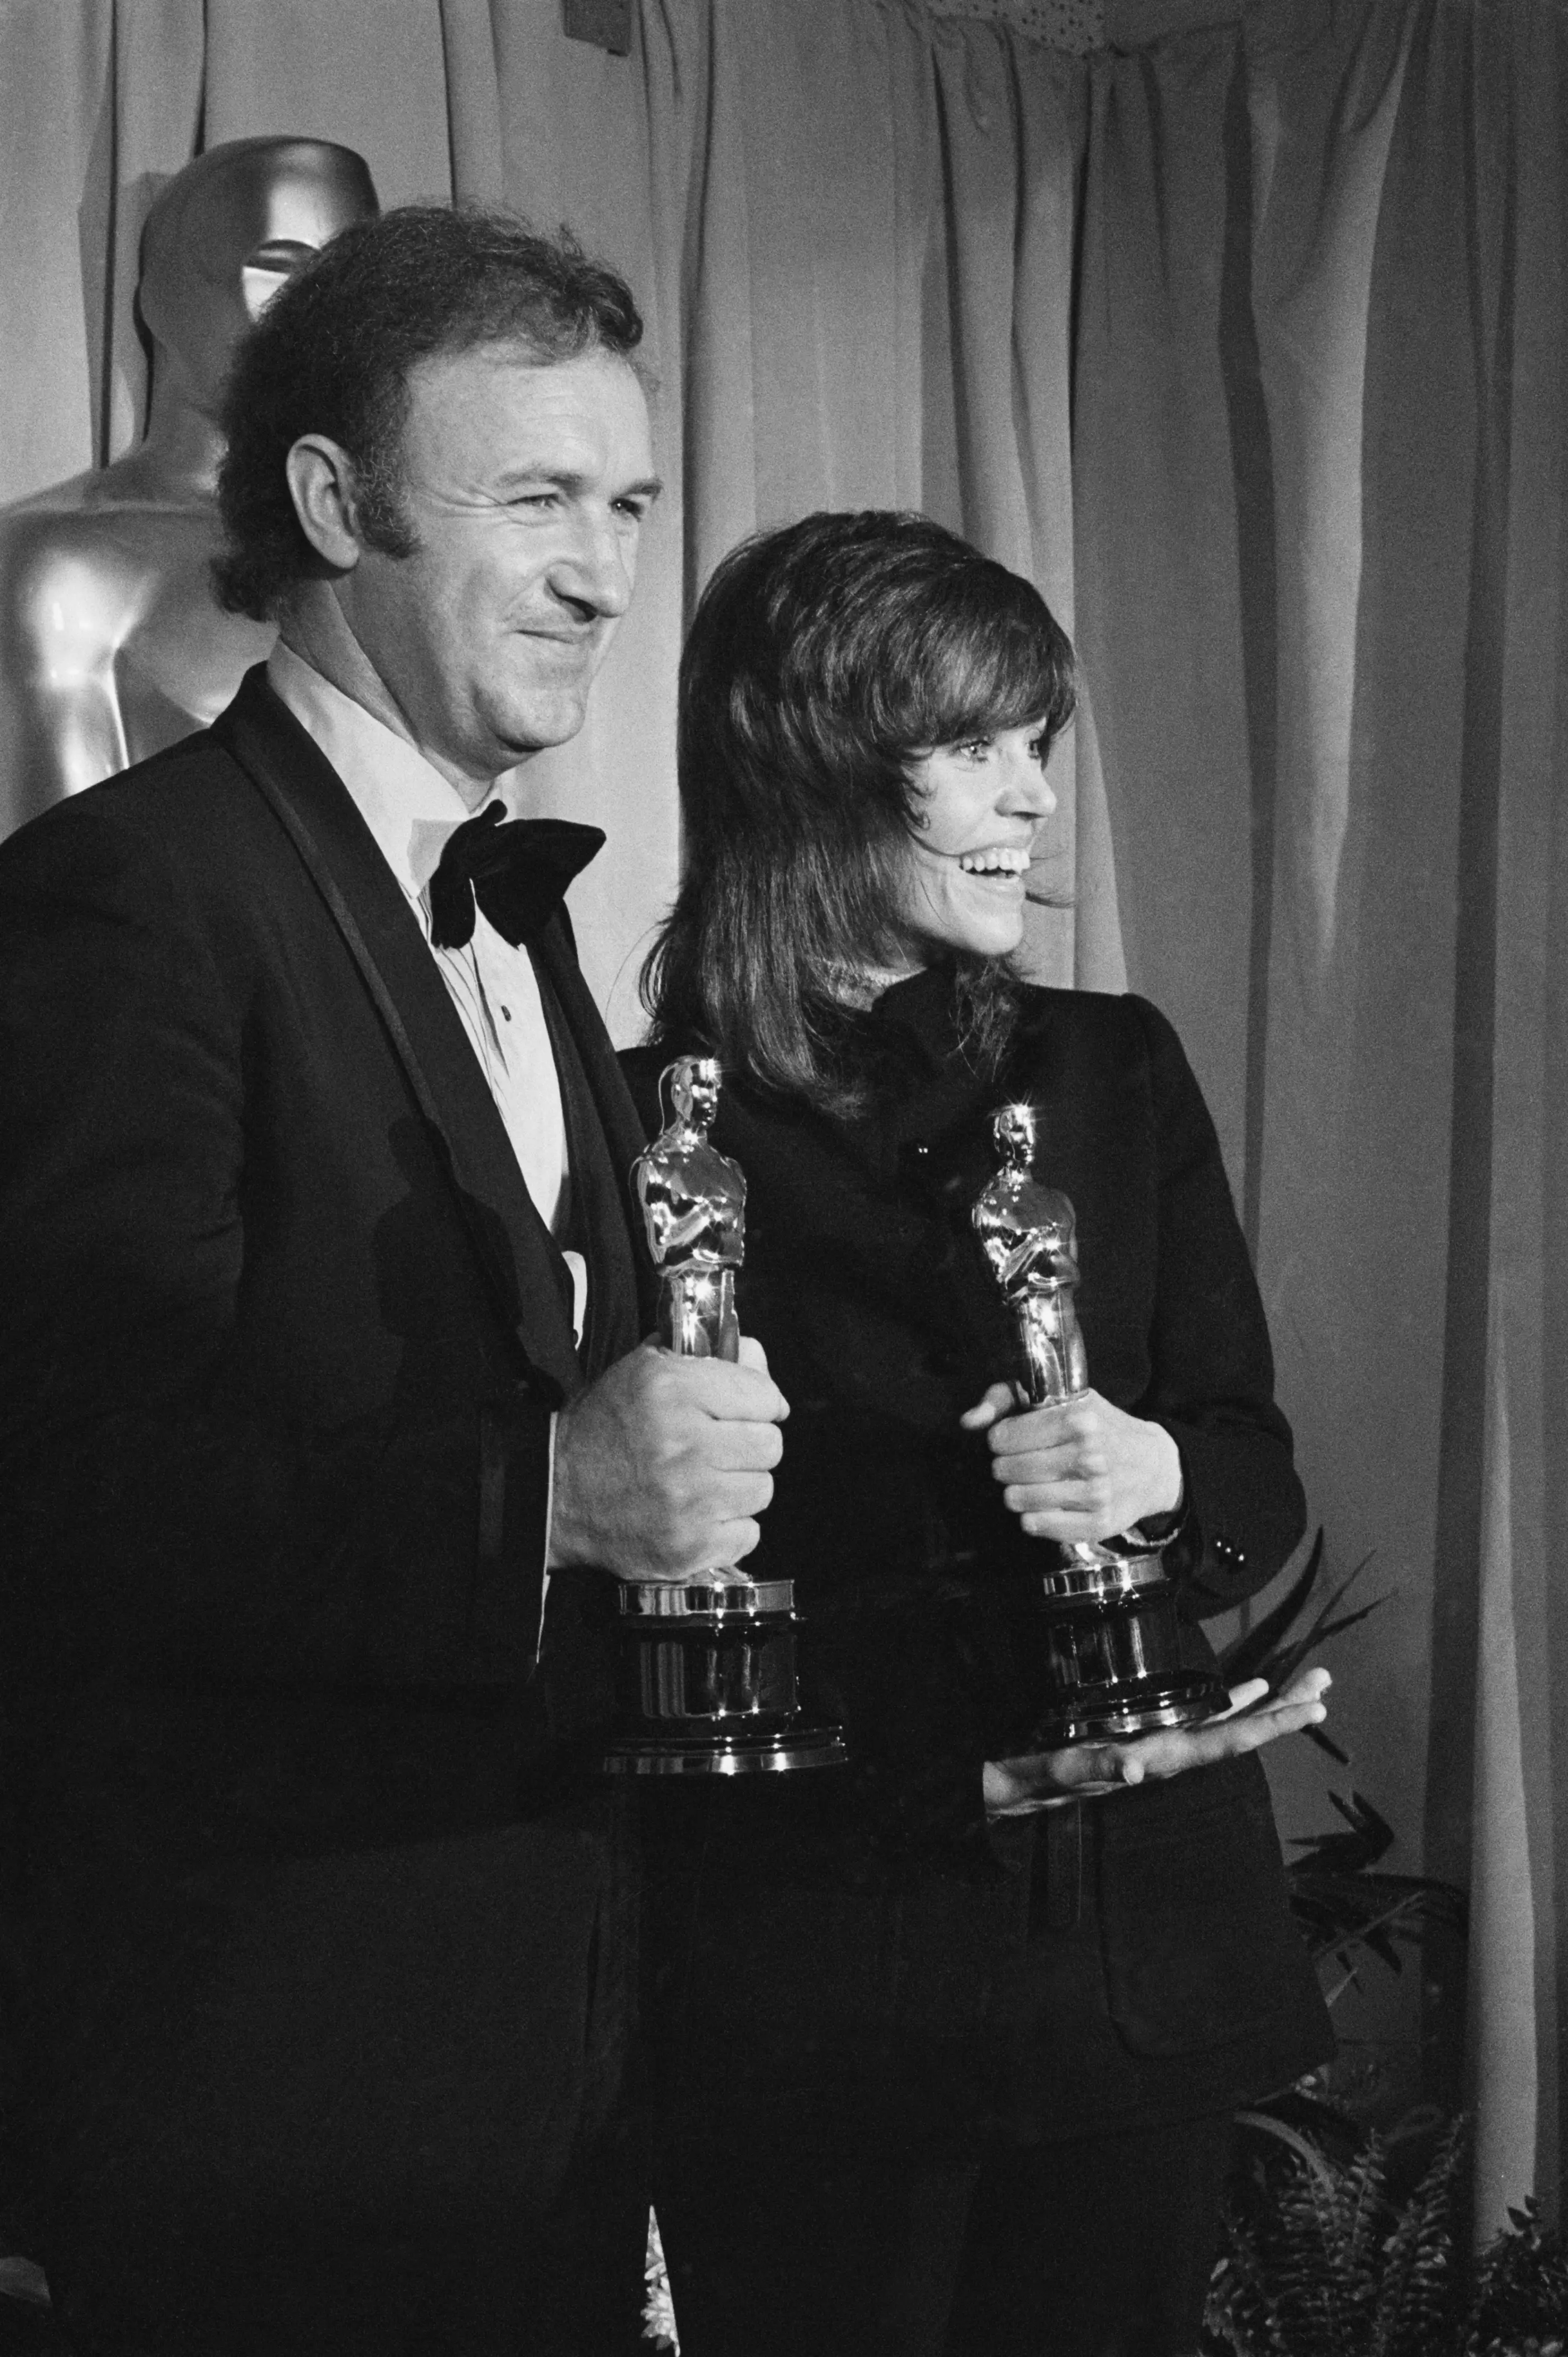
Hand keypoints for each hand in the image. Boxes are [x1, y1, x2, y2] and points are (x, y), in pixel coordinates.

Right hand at [549, 1335, 787, 1580]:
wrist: (554, 1495)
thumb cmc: (604, 1429)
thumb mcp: (644, 1371)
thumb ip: (706, 1356)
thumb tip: (756, 1355)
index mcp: (673, 1390)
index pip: (765, 1396)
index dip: (759, 1402)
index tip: (745, 1411)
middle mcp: (685, 1444)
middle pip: (770, 1445)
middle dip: (749, 1444)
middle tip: (720, 1448)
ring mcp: (690, 1501)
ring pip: (762, 1490)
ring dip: (740, 1487)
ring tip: (705, 1482)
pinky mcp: (689, 1547)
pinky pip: (748, 1534)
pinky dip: (730, 1528)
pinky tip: (700, 1515)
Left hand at [960, 1382, 1181, 1541]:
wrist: (1152, 1464)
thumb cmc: (1097, 1426)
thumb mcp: (1057, 1398)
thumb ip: (1004, 1399)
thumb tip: (968, 1421)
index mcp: (1078, 1419)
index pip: (1003, 1437)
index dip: (1000, 1439)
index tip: (1011, 1438)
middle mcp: (1089, 1456)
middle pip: (1006, 1471)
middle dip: (1005, 1466)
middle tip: (1022, 1462)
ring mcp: (1095, 1493)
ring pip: (1017, 1501)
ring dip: (1017, 1492)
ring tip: (1033, 1482)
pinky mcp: (1098, 1524)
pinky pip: (1037, 1526)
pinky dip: (1033, 1517)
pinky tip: (1046, 1503)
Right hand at [982, 1667, 1331, 1814]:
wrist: (1011, 1792)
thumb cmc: (1032, 1781)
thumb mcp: (1058, 1771)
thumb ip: (1095, 1767)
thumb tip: (1133, 1768)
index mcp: (1158, 1759)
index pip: (1226, 1742)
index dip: (1270, 1725)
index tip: (1310, 1709)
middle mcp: (1170, 1755)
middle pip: (1241, 1732)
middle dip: (1285, 1709)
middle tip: (1326, 1682)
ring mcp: (1163, 1746)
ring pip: (1228, 1724)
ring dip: (1269, 1704)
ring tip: (1307, 1682)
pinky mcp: (1149, 1738)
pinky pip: (1202, 1718)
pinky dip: (1231, 1702)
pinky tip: (1251, 1688)